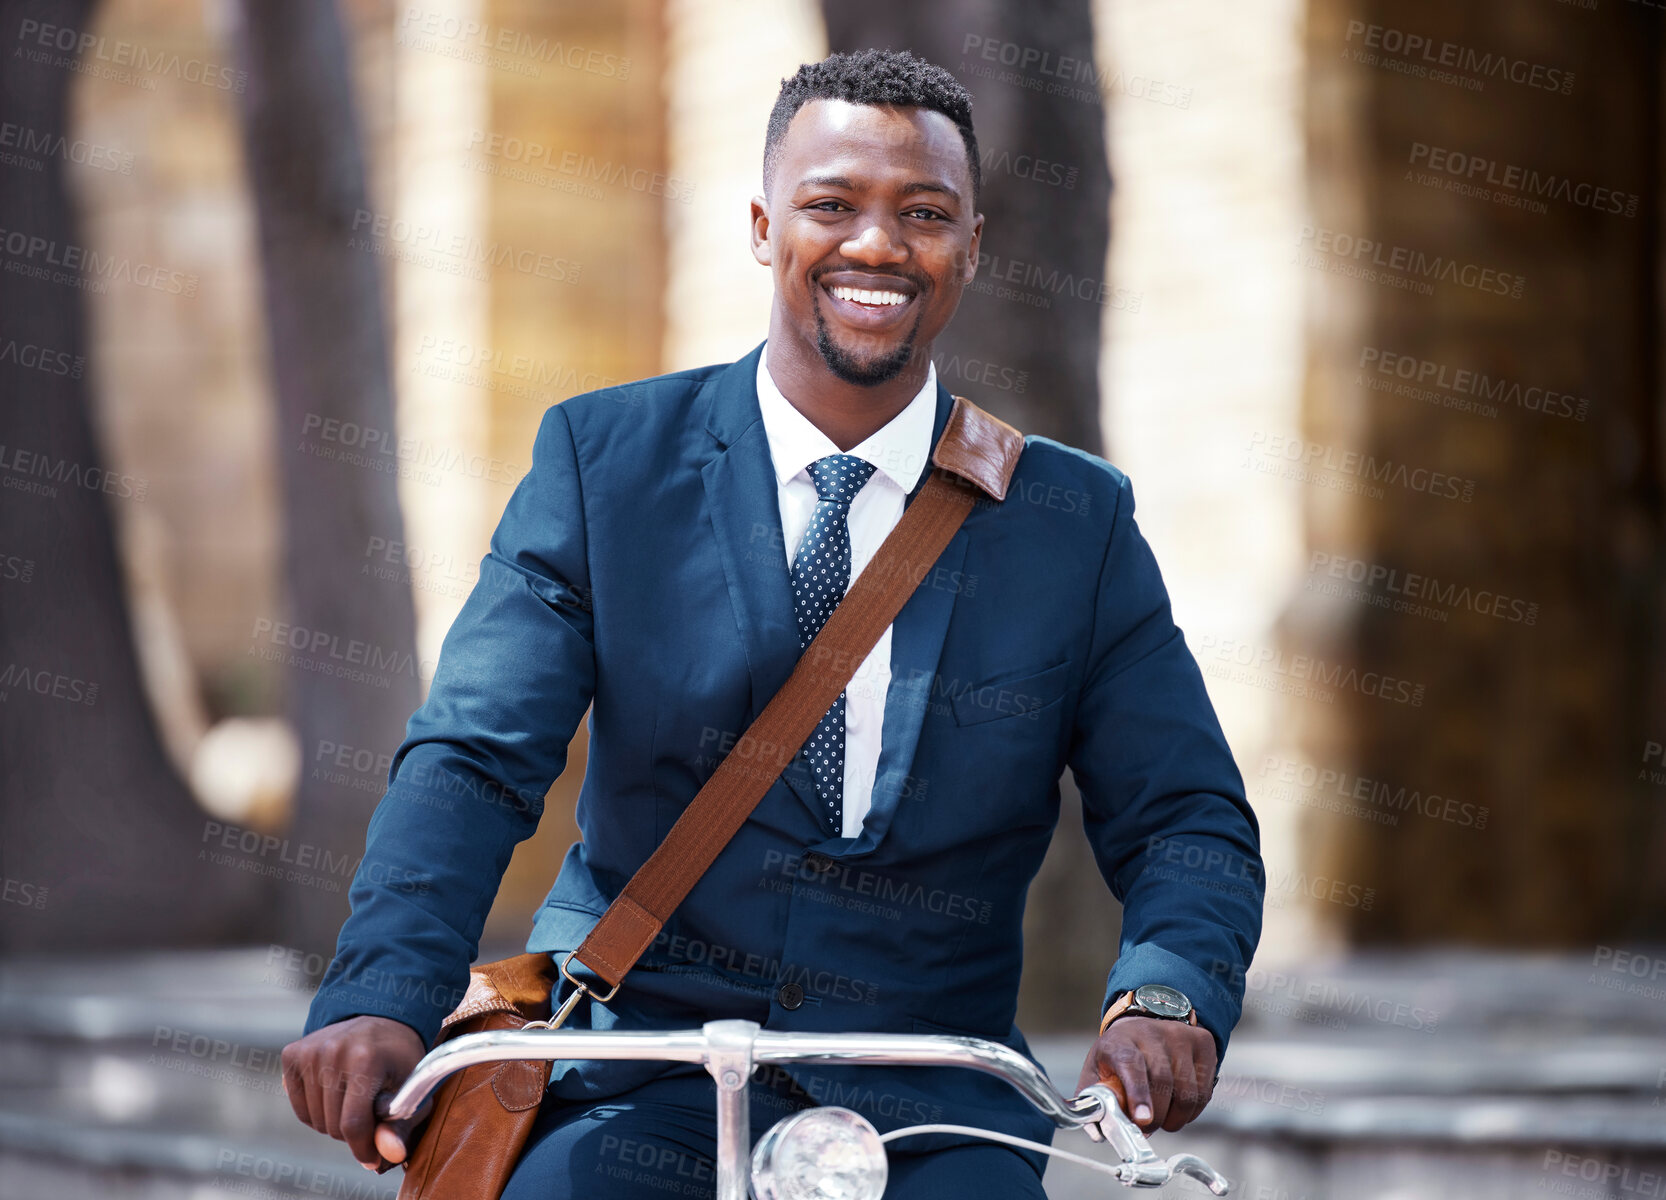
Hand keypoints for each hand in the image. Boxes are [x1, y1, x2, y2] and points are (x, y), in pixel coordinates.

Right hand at [281, 1015, 430, 1170]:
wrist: (382, 1016)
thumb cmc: (400, 1059)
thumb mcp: (413, 1089)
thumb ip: (401, 1125)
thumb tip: (389, 1155)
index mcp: (366, 1059)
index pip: (354, 1124)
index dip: (363, 1149)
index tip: (373, 1159)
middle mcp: (334, 1051)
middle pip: (333, 1126)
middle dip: (353, 1133)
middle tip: (370, 1115)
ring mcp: (310, 1050)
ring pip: (315, 1120)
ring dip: (335, 1122)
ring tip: (354, 1101)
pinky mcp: (293, 1053)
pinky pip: (299, 1107)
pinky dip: (316, 1111)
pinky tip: (335, 1093)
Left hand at [1075, 1015, 1216, 1132]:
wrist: (1144, 1026)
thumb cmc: (1118, 1055)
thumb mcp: (1096, 1071)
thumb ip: (1094, 1101)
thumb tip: (1099, 1132)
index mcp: (1120, 1040)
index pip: (1131, 1064)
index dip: (1138, 1093)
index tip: (1142, 1120)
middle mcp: (1152, 1033)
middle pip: (1163, 1081)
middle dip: (1157, 1117)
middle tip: (1148, 1128)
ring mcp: (1181, 1036)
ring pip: (1188, 1091)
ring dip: (1176, 1118)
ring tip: (1163, 1119)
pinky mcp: (1203, 1044)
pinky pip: (1204, 1092)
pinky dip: (1192, 1111)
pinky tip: (1178, 1108)